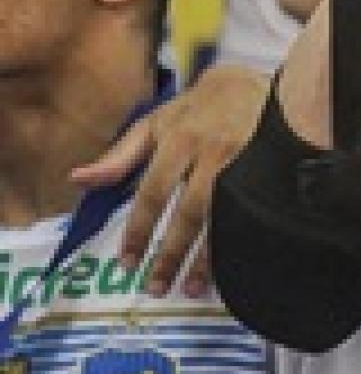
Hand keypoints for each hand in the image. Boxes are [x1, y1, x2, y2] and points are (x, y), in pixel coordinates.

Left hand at [70, 62, 269, 296]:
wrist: (258, 84)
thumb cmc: (199, 108)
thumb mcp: (156, 122)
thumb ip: (120, 156)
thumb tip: (77, 180)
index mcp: (179, 139)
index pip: (153, 193)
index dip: (139, 231)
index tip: (128, 263)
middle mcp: (212, 152)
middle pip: (190, 212)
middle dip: (171, 254)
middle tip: (156, 288)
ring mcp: (245, 162)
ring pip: (223, 218)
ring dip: (206, 258)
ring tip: (192, 289)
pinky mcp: (268, 172)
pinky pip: (250, 215)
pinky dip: (238, 244)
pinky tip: (230, 268)